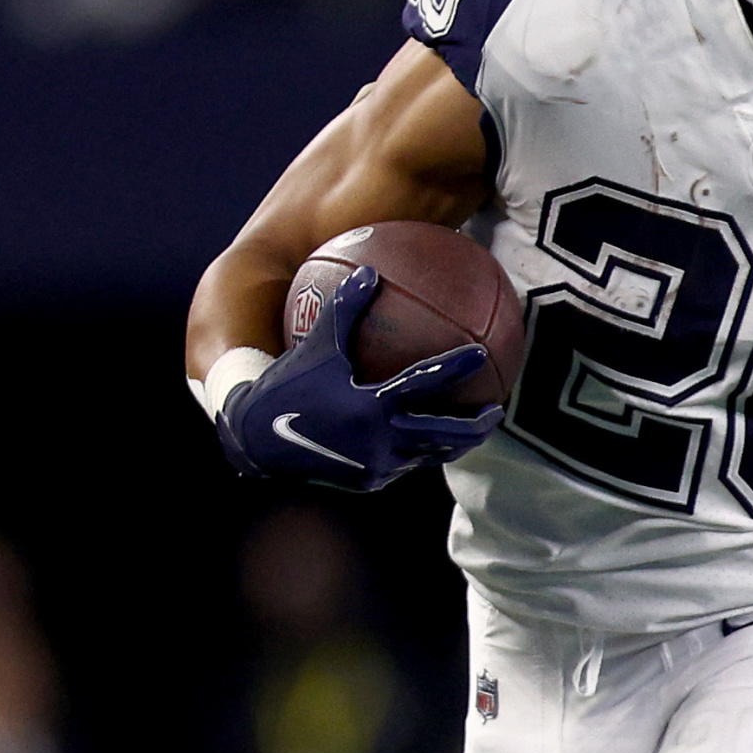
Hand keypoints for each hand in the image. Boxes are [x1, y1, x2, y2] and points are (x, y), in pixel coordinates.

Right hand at [213, 266, 500, 489]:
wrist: (255, 441)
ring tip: (473, 431)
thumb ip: (345, 309)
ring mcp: (376, 465)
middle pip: (441, 434)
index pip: (423, 382)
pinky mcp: (369, 482)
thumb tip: (370, 271)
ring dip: (454, 444)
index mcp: (369, 404)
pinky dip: (422, 452)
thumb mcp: (316, 346)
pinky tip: (433, 441)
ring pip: (428, 455)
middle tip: (496, 409)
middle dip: (474, 425)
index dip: (454, 366)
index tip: (481, 353)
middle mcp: (377, 439)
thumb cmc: (288, 385)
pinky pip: (405, 465)